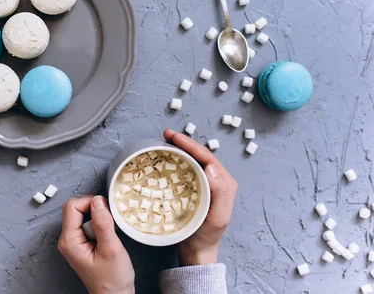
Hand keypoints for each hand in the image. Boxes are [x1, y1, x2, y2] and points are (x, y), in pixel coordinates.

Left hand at [58, 195, 134, 293]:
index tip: (105, 210)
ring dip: (98, 218)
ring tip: (109, 233)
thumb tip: (98, 201)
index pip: (72, 206)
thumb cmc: (112, 279)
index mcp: (69, 241)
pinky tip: (107, 235)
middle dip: (95, 210)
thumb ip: (103, 224)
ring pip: (83, 215)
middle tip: (109, 224)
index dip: (90, 203)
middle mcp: (67, 239)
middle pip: (76, 208)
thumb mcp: (111, 249)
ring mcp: (73, 241)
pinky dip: (99, 224)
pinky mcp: (81, 241)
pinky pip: (87, 223)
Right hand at [164, 129, 237, 265]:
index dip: (190, 144)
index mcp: (224, 183)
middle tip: (165, 134)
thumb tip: (211, 166)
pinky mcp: (194, 190)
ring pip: (193, 161)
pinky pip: (186, 170)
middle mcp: (216, 181)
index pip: (207, 157)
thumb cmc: (206, 237)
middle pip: (200, 155)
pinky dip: (176, 161)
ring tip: (164, 142)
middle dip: (184, 143)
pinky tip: (165, 158)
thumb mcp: (217, 217)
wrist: (196, 253)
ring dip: (179, 149)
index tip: (173, 137)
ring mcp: (205, 185)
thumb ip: (220, 192)